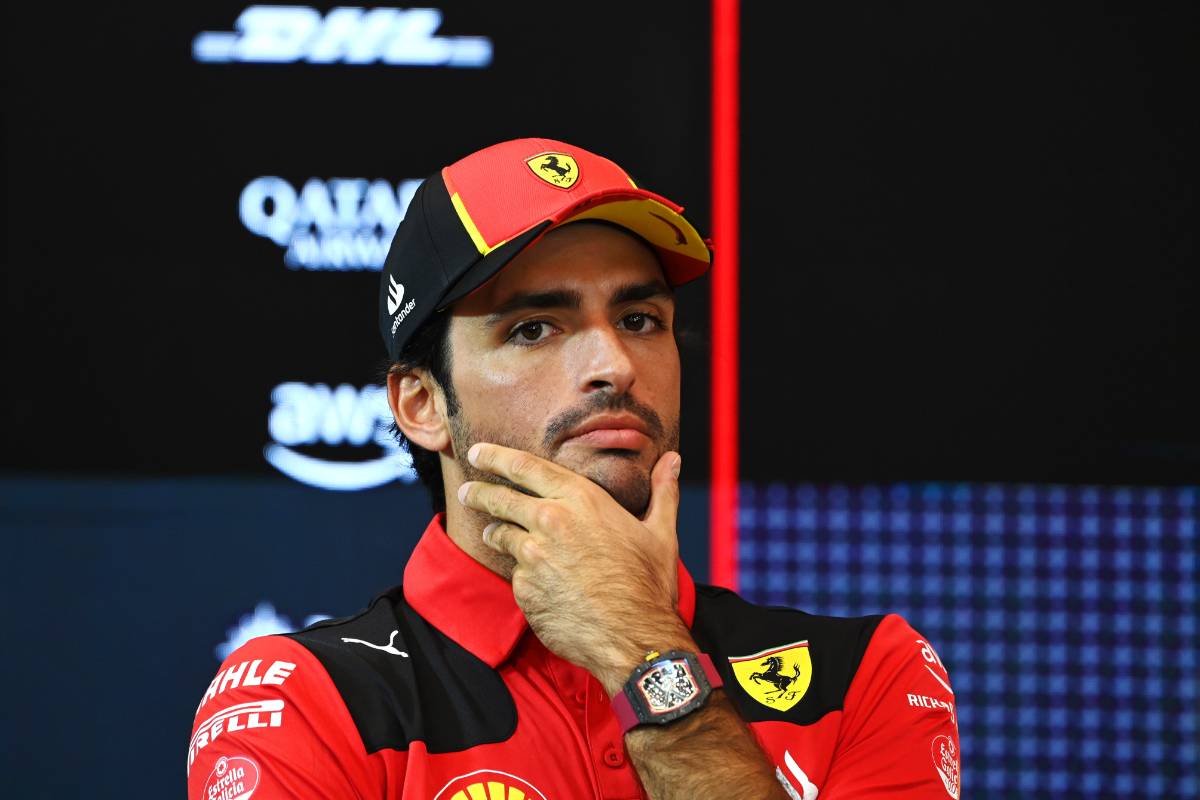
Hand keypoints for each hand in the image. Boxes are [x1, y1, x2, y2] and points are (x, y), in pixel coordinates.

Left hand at [456, 443, 691, 689]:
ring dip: (495, 532)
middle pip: (500, 498)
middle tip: (467, 490)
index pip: (526, 467)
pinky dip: (522, 575)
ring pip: (501, 535)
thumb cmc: (649, 585)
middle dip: (479, 491)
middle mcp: (551, 521)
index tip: (478, 453)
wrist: (634, 639)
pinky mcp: (524, 588)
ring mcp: (533, 556)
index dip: (496, 457)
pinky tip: (537, 582)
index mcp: (581, 499)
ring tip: (493, 533)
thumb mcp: (661, 533)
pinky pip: (516, 575)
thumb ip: (662, 491)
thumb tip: (673, 460)